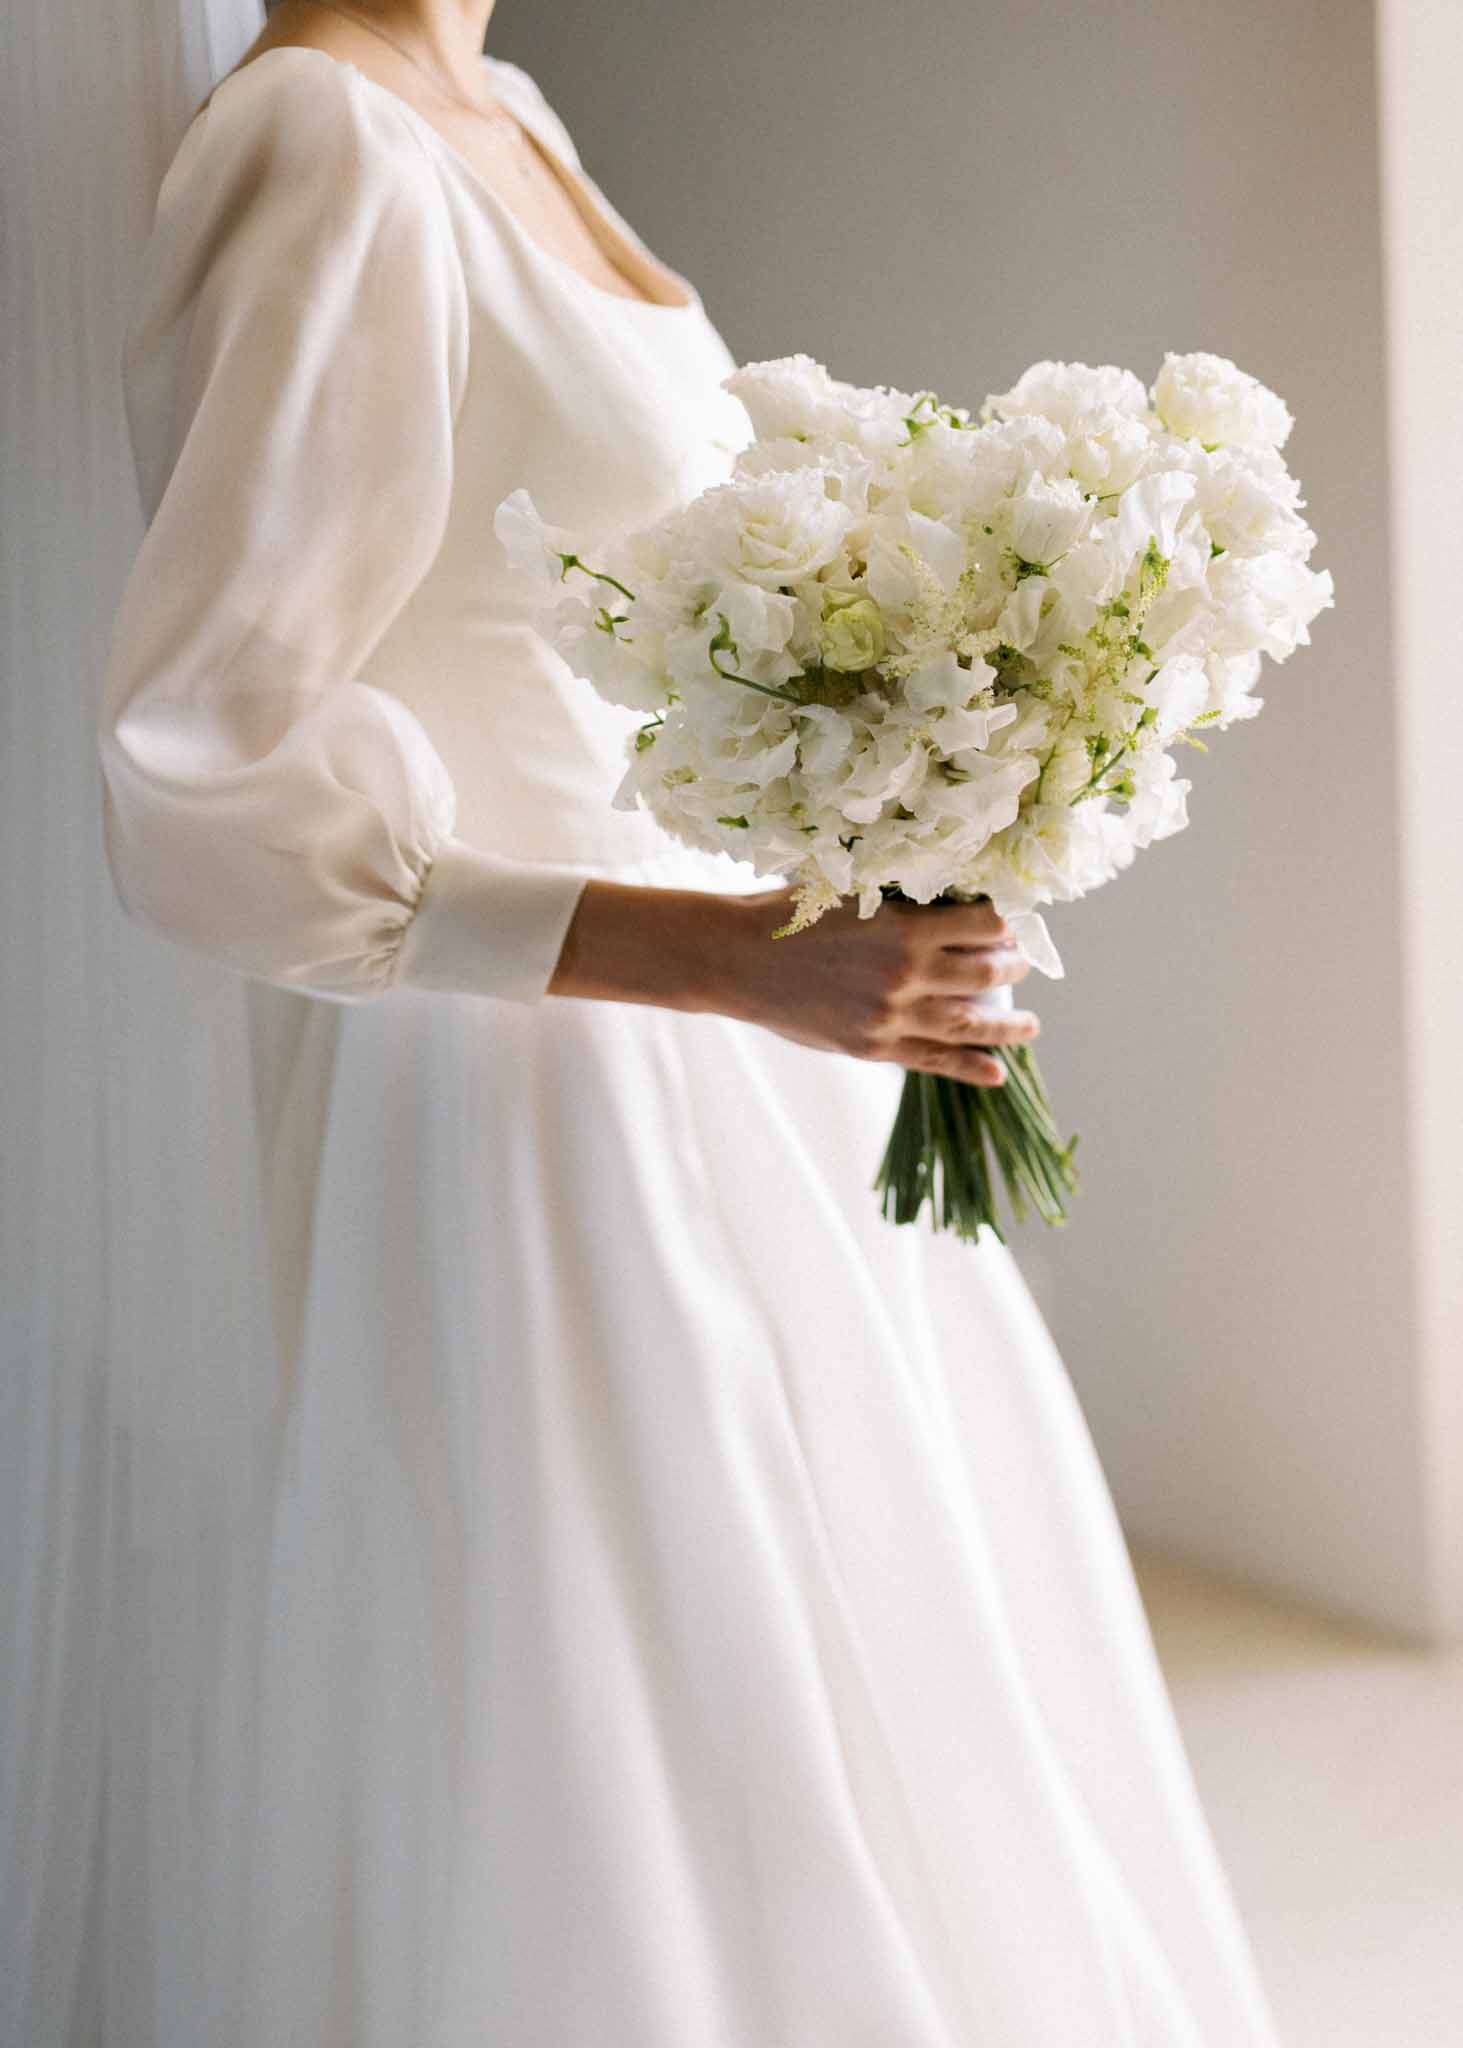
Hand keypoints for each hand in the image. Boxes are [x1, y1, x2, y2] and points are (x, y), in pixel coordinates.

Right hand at [549, 880, 1037, 1086]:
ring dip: (1008, 1025)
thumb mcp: (847, 889)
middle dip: (1012, 968)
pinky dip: (970, 1068)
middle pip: (986, 974)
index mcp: (905, 927)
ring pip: (970, 1024)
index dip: (1007, 924)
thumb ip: (896, 898)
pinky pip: (934, 1062)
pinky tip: (996, 1073)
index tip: (1014, 923)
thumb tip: (942, 895)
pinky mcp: (873, 1046)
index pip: (984, 925)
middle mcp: (907, 974)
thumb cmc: (787, 914)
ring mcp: (892, 1016)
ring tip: (1030, 1026)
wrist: (735, 958)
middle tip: (1021, 964)